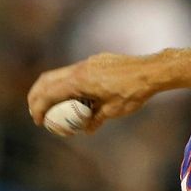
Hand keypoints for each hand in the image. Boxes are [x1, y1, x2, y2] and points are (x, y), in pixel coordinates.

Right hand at [27, 53, 152, 132]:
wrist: (153, 70)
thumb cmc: (133, 91)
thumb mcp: (113, 111)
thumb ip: (95, 119)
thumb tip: (86, 129)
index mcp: (80, 80)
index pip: (49, 94)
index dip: (39, 108)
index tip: (39, 121)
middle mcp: (81, 68)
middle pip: (47, 80)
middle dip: (37, 96)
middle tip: (37, 112)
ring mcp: (90, 62)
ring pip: (61, 74)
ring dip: (53, 89)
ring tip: (54, 106)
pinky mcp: (98, 61)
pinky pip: (76, 72)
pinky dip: (68, 84)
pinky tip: (76, 96)